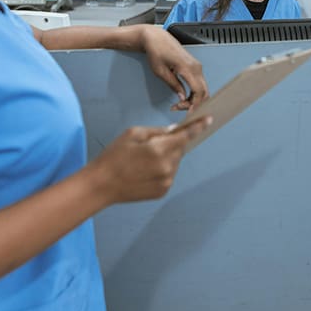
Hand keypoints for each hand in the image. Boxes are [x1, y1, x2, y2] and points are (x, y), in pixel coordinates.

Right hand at [87, 117, 211, 202]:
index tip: (209, 119)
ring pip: (175, 162)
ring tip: (143, 160)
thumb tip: (174, 131)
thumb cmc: (113, 157)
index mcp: (159, 150)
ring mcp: (166, 181)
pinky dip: (162, 169)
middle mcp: (167, 167)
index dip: (198, 126)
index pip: (186, 136)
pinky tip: (144, 170)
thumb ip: (157, 131)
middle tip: (151, 144)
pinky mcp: (163, 191)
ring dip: (166, 157)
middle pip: (180, 148)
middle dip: (172, 142)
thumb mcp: (133, 134)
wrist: (101, 185)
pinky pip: (169, 174)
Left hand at [139, 26, 208, 110]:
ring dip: (194, 99)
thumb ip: (173, 85)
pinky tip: (184, 96)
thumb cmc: (156, 51)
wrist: (157, 38)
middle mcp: (196, 66)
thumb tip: (182, 97)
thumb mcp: (161, 72)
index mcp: (187, 67)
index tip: (188, 113)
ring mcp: (197, 66)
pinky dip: (194, 92)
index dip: (194, 104)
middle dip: (194, 104)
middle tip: (179, 108)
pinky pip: (199, 83)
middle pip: (204, 92)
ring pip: (203, 88)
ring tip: (179, 103)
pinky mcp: (195, 66)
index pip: (198, 91)